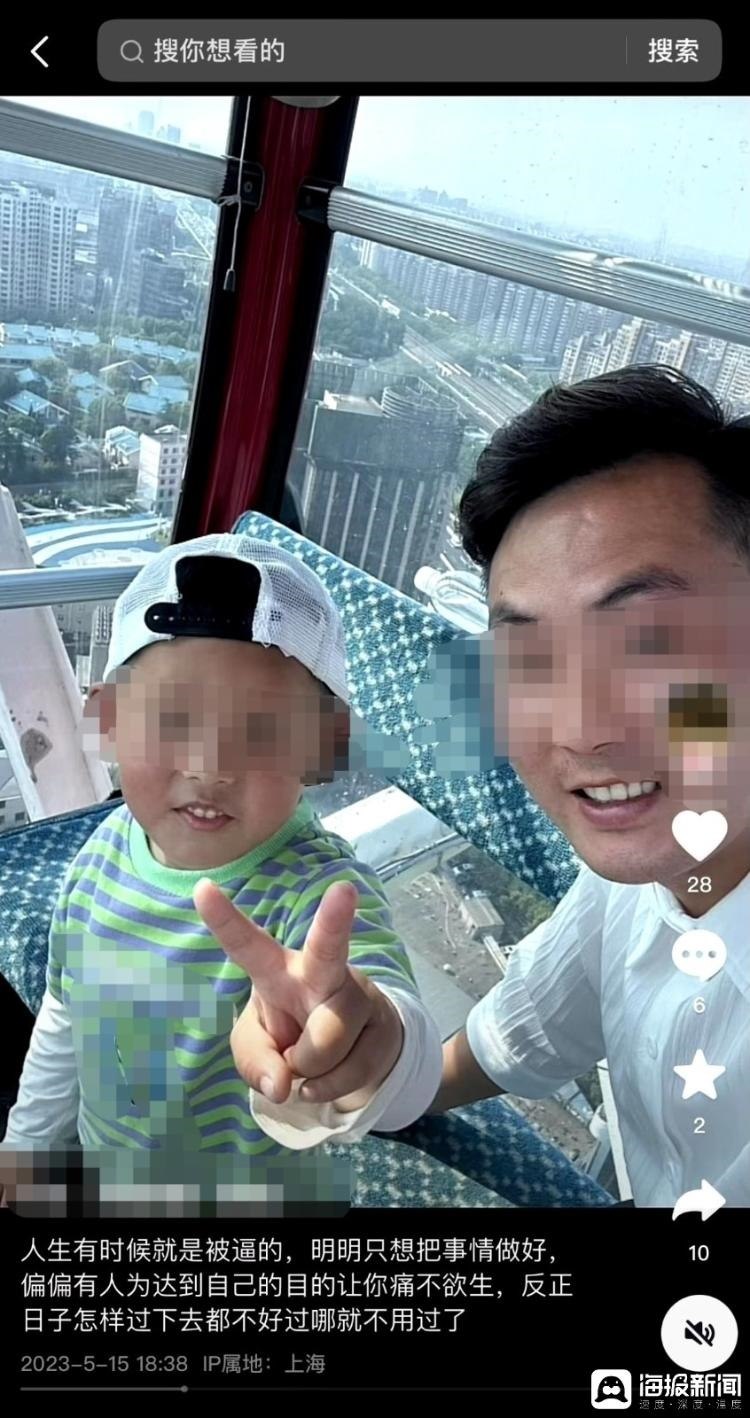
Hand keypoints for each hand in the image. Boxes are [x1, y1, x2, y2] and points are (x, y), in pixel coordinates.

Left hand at [193, 879, 402, 1111]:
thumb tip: (282, 1085)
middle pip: (326, 947)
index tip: (202, 888)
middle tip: (344, 889)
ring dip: (310, 1070)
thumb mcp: (256, 1048)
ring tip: (308, 1064)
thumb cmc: (291, 1035)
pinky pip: (352, 1071)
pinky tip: (328, 1078)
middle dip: (334, 920)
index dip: (223, 919)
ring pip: (326, 1042)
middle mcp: (321, 972)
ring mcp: (357, 995)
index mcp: (277, 970)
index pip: (247, 944)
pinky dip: (330, 1088)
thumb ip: (256, 1062)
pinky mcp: (384, 1023)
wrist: (350, 1055)